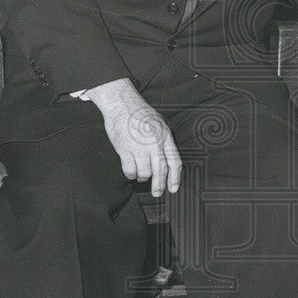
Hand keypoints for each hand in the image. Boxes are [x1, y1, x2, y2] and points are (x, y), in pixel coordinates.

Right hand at [86, 78, 181, 195]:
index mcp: (165, 137)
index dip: (175, 178)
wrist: (122, 104)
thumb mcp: (159, 125)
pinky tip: (130, 172)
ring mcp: (139, 147)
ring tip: (141, 176)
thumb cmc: (140, 113)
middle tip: (157, 193)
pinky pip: (129, 170)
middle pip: (160, 171)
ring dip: (142, 178)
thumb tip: (167, 159)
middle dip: (159, 185)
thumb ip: (164, 142)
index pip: (174, 162)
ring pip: (144, 173)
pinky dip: (130, 174)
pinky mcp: (124, 149)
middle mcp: (154, 143)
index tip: (173, 188)